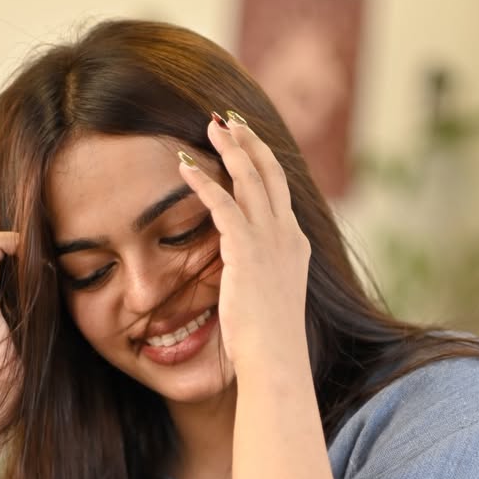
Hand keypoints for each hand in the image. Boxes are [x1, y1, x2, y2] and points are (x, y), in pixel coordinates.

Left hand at [179, 114, 310, 375]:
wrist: (275, 359)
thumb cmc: (268, 342)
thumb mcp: (270, 299)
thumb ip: (261, 275)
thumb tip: (247, 272)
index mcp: (295, 245)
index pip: (280, 191)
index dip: (263, 161)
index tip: (247, 141)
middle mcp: (287, 236)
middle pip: (270, 173)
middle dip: (250, 141)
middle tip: (229, 119)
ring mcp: (270, 241)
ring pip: (250, 179)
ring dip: (229, 149)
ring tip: (209, 125)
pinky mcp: (247, 251)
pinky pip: (223, 204)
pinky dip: (203, 182)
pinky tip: (183, 167)